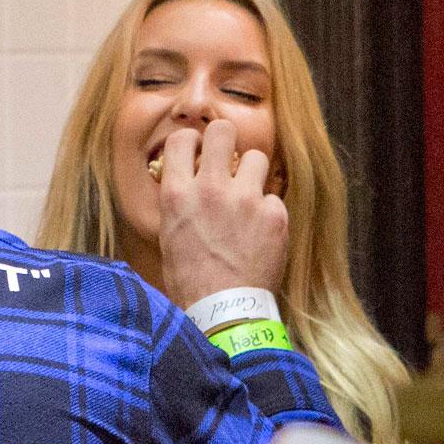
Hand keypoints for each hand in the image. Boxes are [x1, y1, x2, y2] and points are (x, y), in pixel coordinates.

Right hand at [156, 119, 288, 307]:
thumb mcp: (169, 236)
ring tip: (247, 198)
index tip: (197, 153)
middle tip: (227, 160)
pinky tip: (259, 233)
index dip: (192, 143)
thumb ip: (180, 201)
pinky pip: (273, 197)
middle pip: (223, 131)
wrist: (224, 311)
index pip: (183, 139)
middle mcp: (211, 189)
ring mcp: (246, 200)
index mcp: (178, 195)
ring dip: (252, 174)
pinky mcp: (274, 215)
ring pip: (257, 158)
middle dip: (226, 141)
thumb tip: (185, 181)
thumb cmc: (190, 280)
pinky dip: (268, 212)